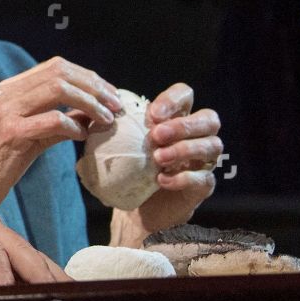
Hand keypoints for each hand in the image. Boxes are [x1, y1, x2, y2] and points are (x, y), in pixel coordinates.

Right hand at [0, 57, 123, 213]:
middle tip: (116, 105)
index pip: (55, 66)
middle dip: (94, 86)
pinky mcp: (11, 134)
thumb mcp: (29, 134)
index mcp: (9, 89)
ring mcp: (6, 112)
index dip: (88, 76)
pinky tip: (82, 136)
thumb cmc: (0, 163)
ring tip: (106, 120)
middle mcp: (6, 94)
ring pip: (58, 89)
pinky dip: (74, 125)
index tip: (109, 94)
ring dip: (90, 103)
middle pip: (59, 72)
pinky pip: (52, 121)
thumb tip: (92, 113)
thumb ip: (57, 120)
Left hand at [110, 82, 221, 244]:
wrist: (139, 205)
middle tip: (156, 135)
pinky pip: (204, 177)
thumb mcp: (118, 143)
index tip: (152, 114)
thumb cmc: (130, 167)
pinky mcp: (204, 185)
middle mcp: (197, 136)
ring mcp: (204, 160)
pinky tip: (161, 180)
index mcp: (177, 118)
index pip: (185, 94)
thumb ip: (107, 126)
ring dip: (184, 149)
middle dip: (183, 125)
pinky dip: (183, 177)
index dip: (173, 100)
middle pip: (209, 119)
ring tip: (158, 157)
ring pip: (213, 145)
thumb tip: (86, 113)